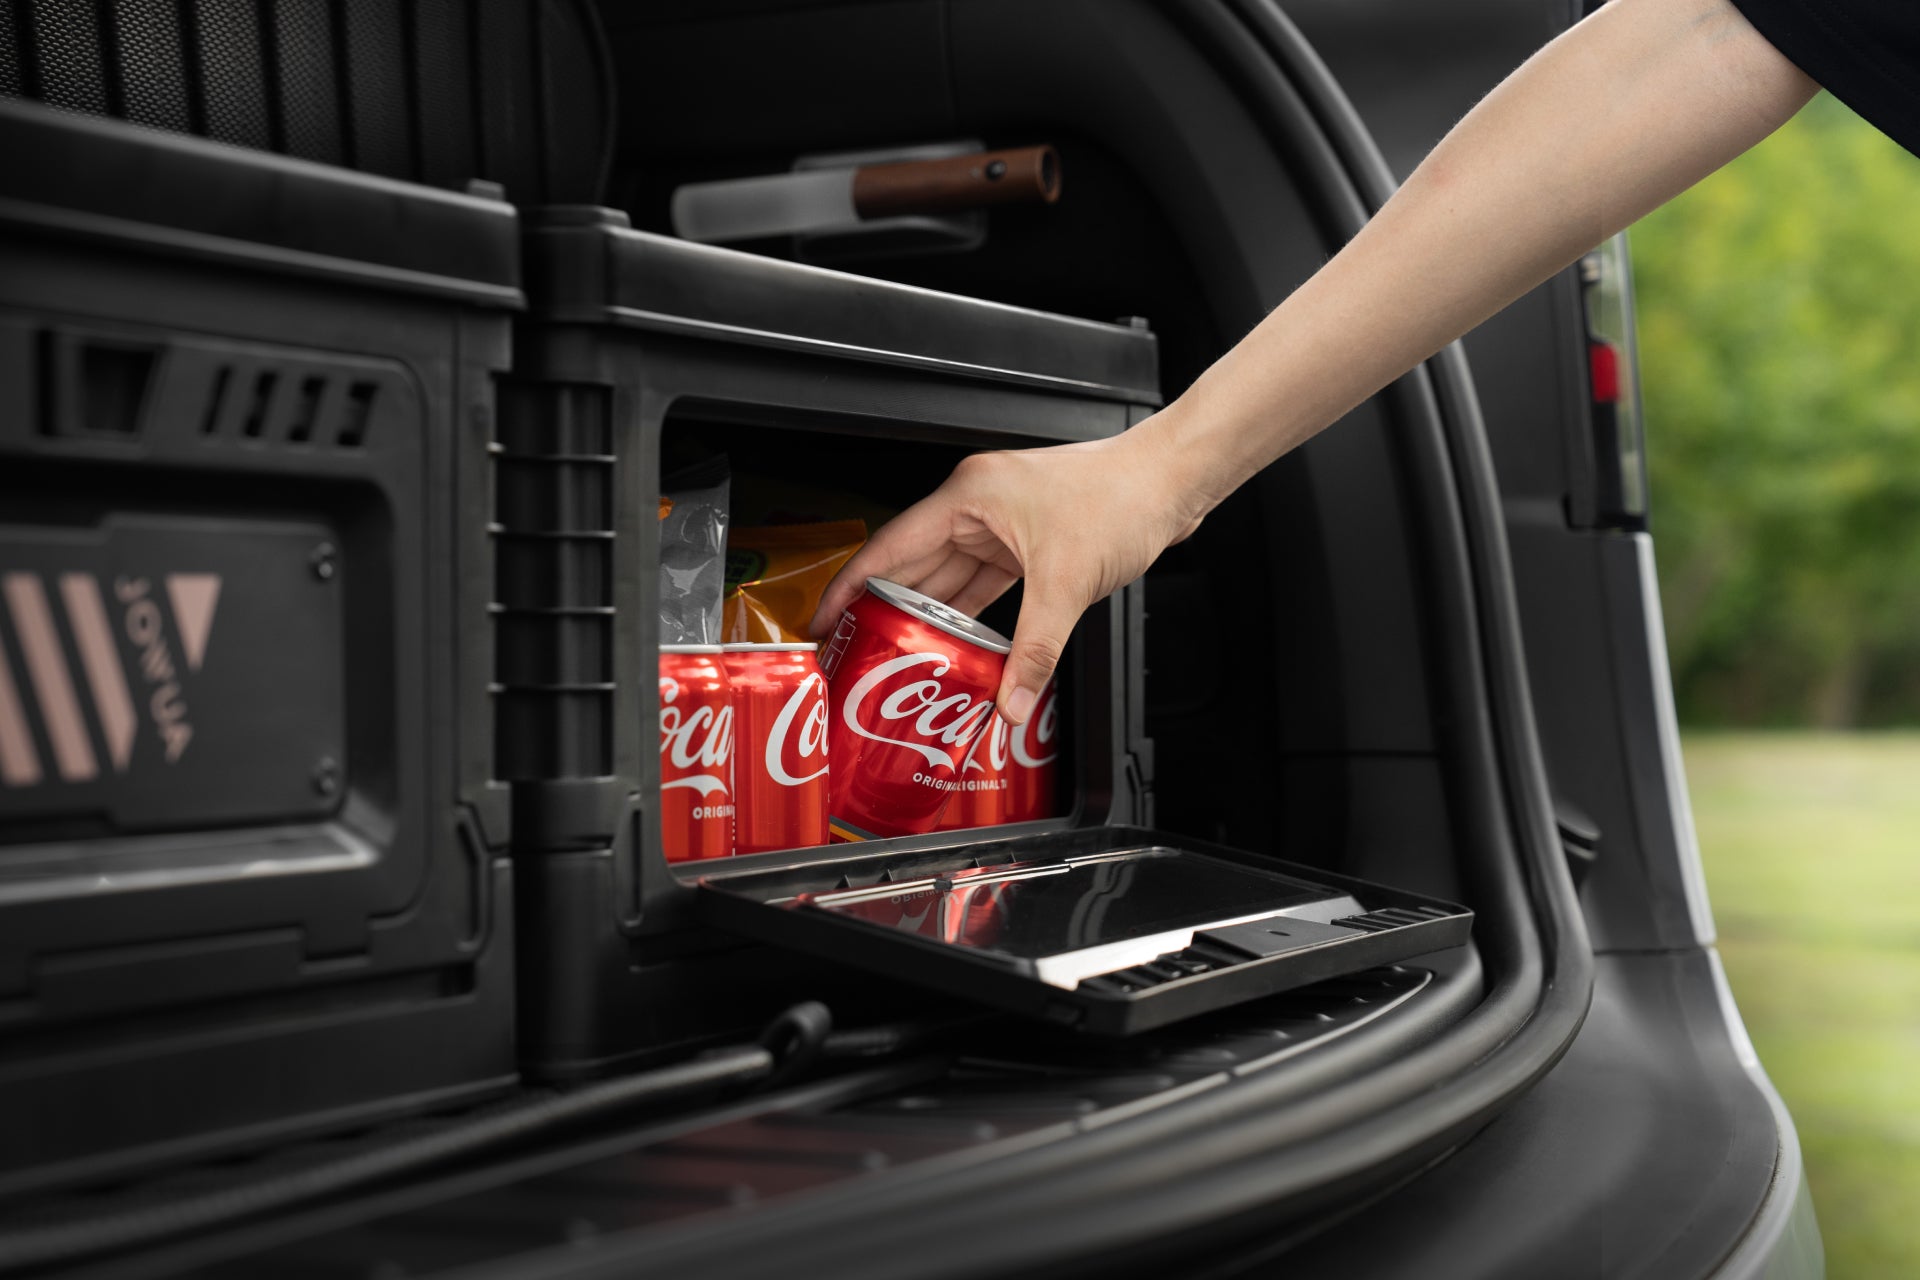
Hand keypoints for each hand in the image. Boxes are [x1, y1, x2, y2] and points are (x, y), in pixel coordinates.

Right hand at [809, 421, 1209, 723]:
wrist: (1173, 480)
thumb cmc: (1121, 494)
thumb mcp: (1067, 581)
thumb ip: (1033, 650)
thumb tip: (1009, 700)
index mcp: (969, 497)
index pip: (890, 548)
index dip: (852, 587)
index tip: (825, 619)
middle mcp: (979, 505)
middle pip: (915, 566)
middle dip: (887, 609)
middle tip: (855, 651)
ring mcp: (1004, 523)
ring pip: (952, 577)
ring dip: (932, 615)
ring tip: (902, 657)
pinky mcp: (1029, 540)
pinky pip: (986, 582)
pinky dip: (972, 614)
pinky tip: (961, 644)